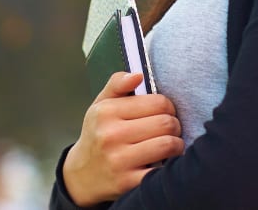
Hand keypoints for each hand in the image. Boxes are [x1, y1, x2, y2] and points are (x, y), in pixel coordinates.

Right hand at [61, 72, 184, 205]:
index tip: (164, 113)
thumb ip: (117, 84)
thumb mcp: (100, 105)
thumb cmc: (97, 134)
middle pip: (166, 123)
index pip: (158, 102)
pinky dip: (170, 165)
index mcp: (106, 112)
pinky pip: (163, 170)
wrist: (81, 175)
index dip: (168, 107)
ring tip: (170, 144)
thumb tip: (138, 75)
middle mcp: (110, 135)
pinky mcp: (127, 182)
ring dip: (176, 145)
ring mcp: (119, 160)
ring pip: (168, 145)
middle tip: (170, 130)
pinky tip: (165, 162)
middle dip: (174, 125)